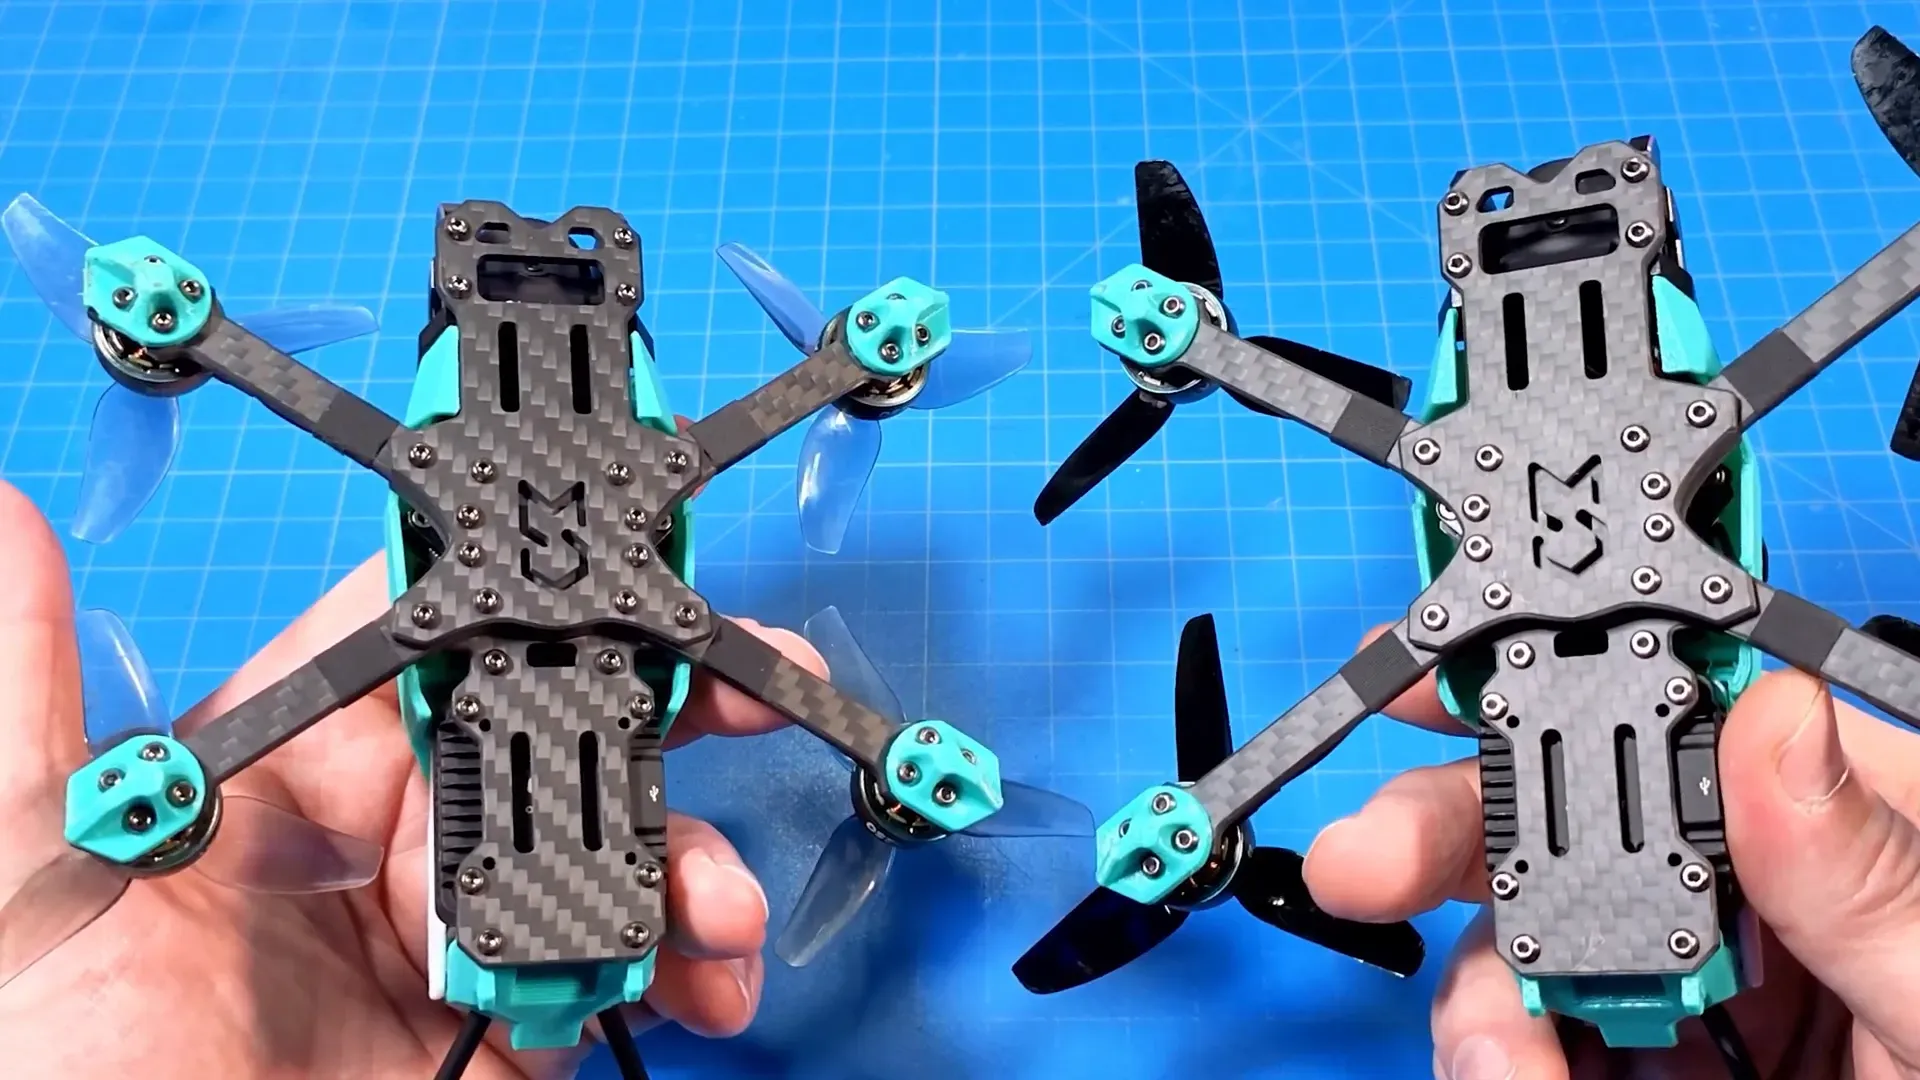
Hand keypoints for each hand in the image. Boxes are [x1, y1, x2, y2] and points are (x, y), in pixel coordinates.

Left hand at [0, 481, 826, 1078]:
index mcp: (286, 775)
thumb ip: (32, 698)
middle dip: (660, 714)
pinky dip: (693, 965)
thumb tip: (7, 515)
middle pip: (554, 737)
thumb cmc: (66, 1065)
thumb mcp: (31, 874)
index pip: (424, 649)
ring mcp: (456, 936)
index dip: (527, 599)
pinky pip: (626, 970)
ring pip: (610, 850)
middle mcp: (384, 842)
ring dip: (691, 858)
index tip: (616, 573)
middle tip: (749, 692)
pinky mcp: (512, 1029)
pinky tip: (714, 978)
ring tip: (721, 905)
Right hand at [1303, 626, 1919, 1079]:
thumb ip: (1870, 871)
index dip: (1546, 674)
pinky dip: (1498, 1062)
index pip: (1678, 711)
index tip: (1433, 679)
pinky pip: (1533, 1041)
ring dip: (1479, 1000)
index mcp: (1834, 819)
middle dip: (1443, 832)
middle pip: (1562, 818)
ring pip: (1523, 942)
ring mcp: (1689, 982)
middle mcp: (1746, 887)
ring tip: (1495, 1068)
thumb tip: (1775, 717)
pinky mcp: (1645, 1068)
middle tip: (1369, 864)